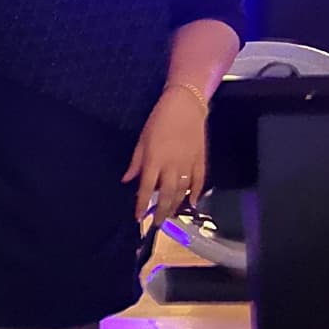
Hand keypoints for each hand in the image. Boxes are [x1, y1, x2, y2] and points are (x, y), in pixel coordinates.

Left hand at [125, 85, 209, 229]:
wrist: (185, 105)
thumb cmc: (159, 119)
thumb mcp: (142, 139)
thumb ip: (136, 162)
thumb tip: (127, 180)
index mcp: (155, 160)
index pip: (146, 188)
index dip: (141, 205)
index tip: (138, 217)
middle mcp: (172, 165)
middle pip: (167, 195)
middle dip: (161, 212)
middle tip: (157, 224)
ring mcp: (188, 163)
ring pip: (183, 191)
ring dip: (176, 206)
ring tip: (170, 215)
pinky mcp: (200, 160)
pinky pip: (199, 181)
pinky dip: (196, 194)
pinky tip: (192, 204)